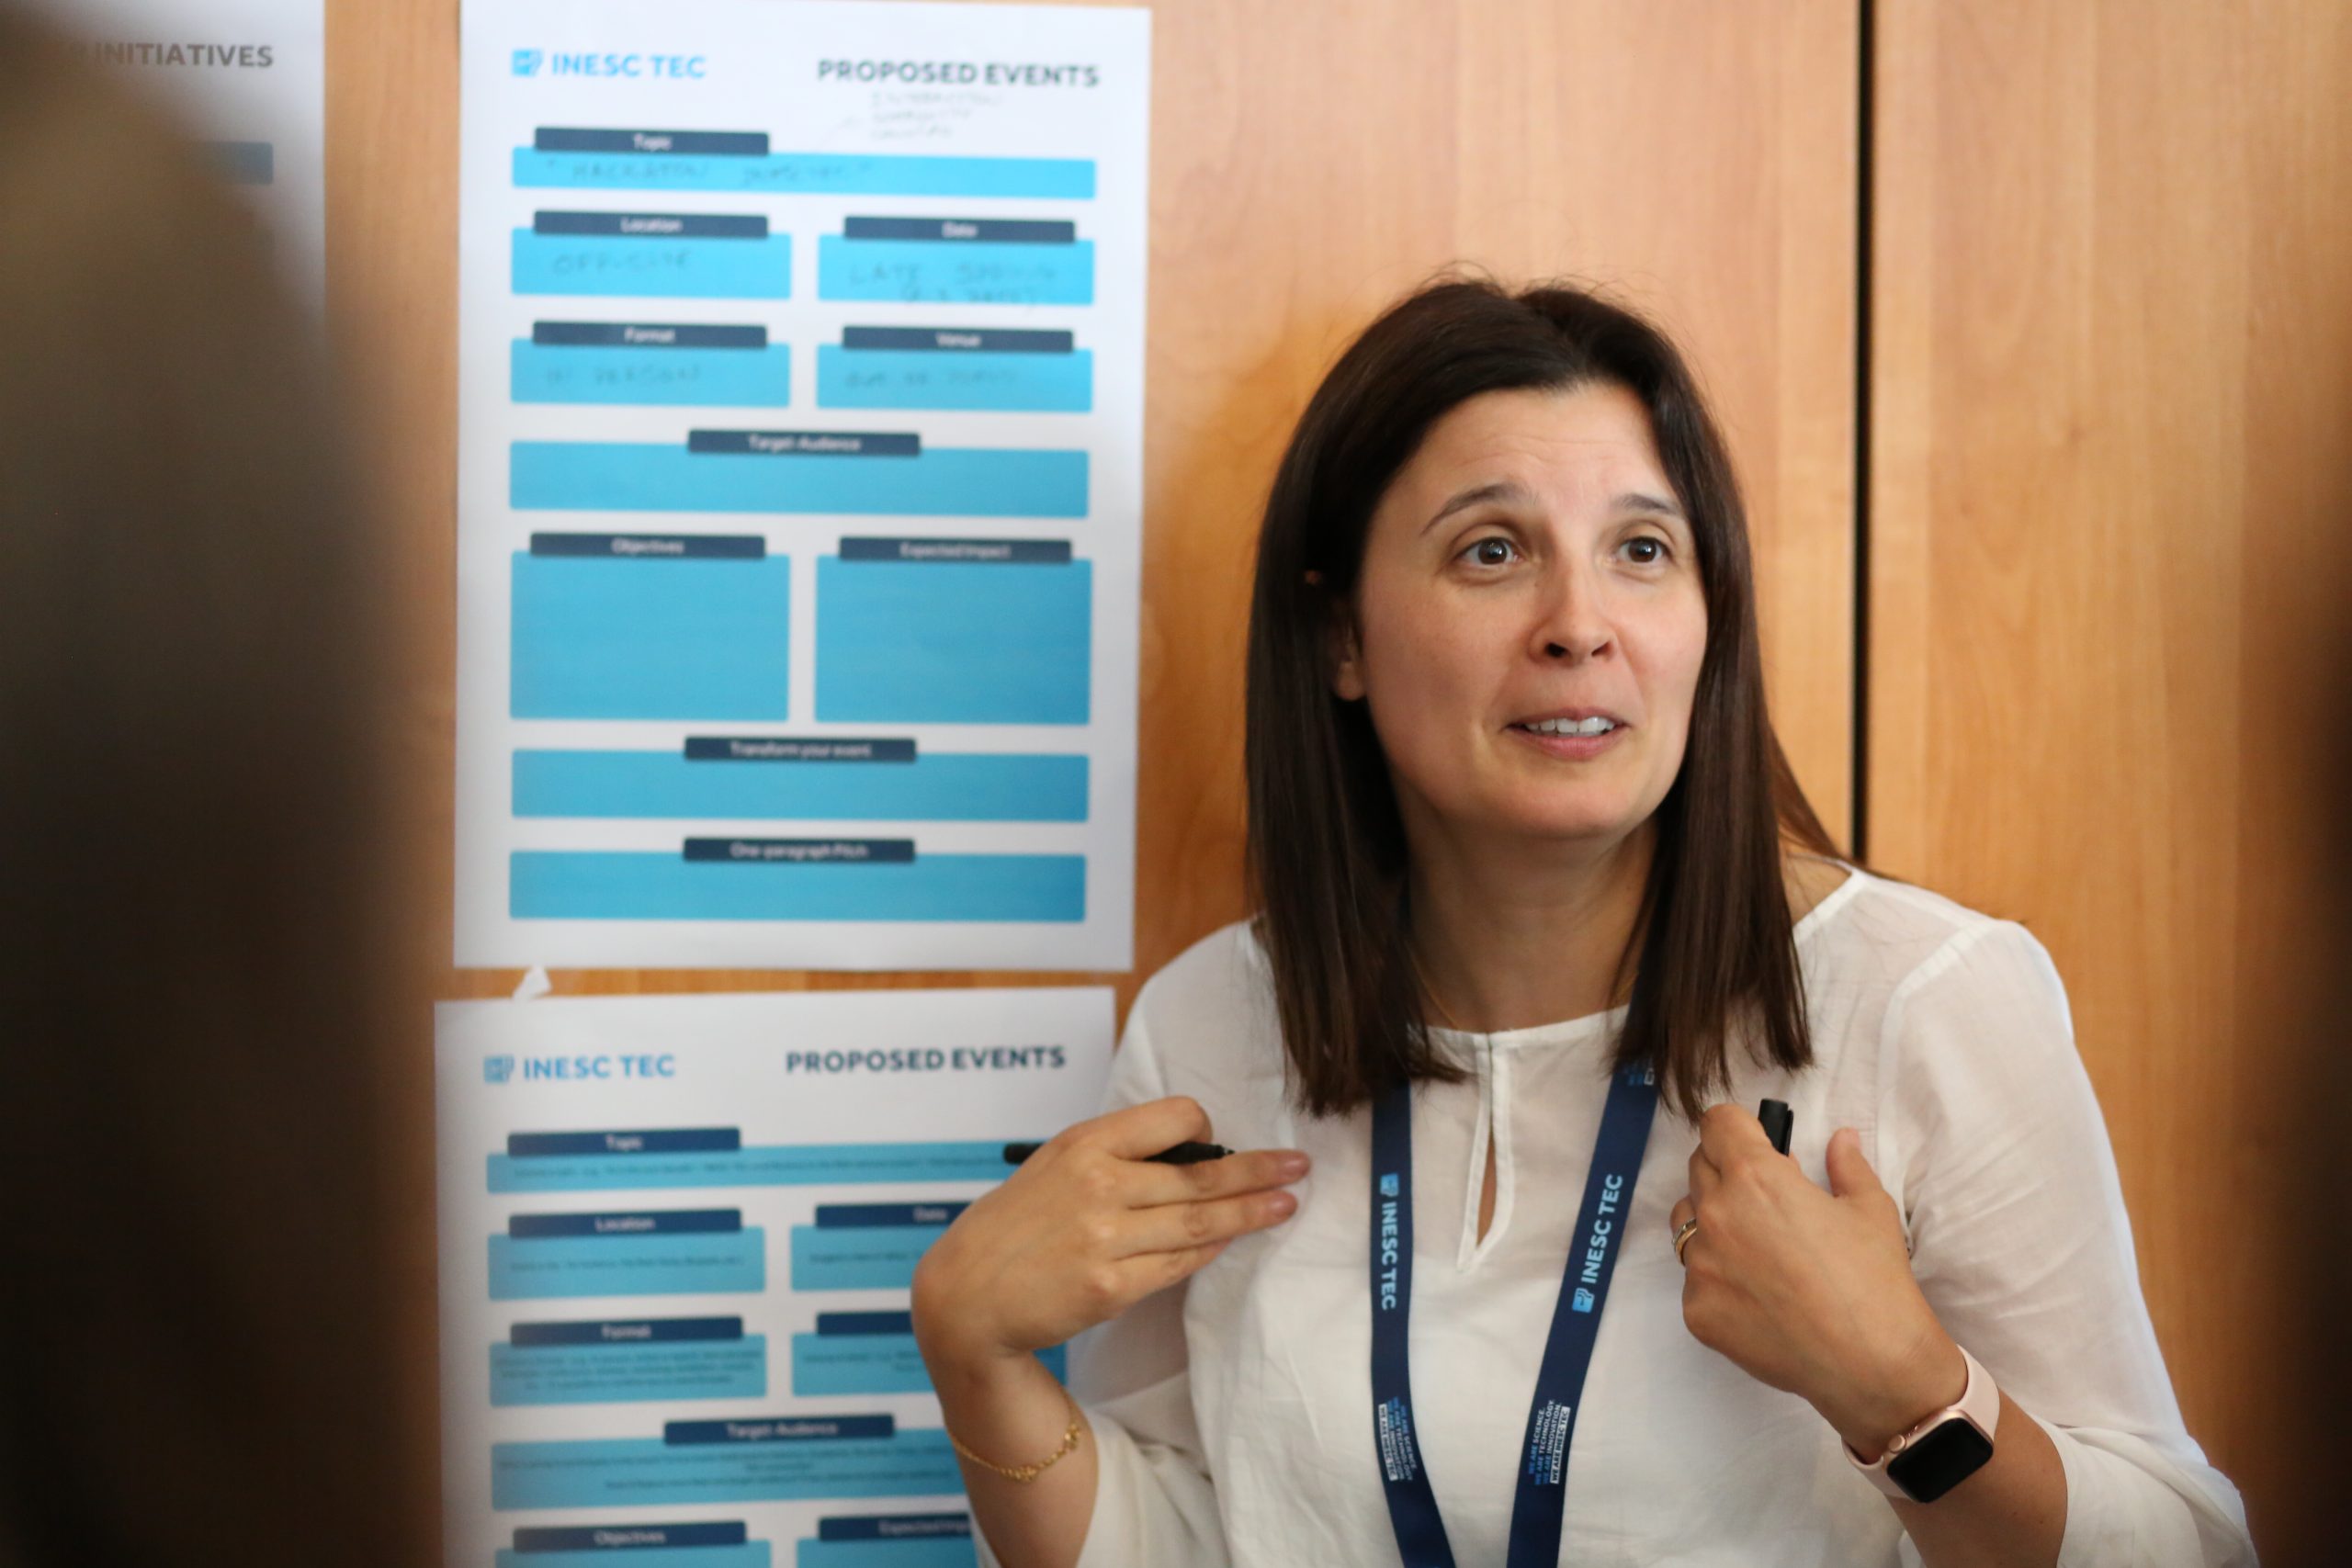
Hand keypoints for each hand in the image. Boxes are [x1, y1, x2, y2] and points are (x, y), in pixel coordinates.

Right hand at [911, 1095, 1309, 1372]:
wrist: (967, 1296)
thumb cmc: (1015, 1225)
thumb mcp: (1054, 1166)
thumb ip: (1113, 1155)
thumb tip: (1190, 1154)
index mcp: (1085, 1144)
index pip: (1174, 1118)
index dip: (1205, 1129)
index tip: (1217, 1144)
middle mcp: (1099, 1185)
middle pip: (1201, 1174)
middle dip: (1258, 1170)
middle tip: (1299, 1165)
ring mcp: (1106, 1239)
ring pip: (1201, 1221)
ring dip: (1252, 1213)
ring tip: (1288, 1203)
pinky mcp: (1111, 1287)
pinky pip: (1179, 1263)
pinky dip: (1211, 1250)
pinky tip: (1233, 1241)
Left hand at [1668, 1107, 1964, 1456]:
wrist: (1871, 1363)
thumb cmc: (1874, 1279)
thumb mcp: (1870, 1209)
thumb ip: (1846, 1165)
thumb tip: (1840, 1138)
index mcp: (1755, 1177)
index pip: (1717, 1125)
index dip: (1737, 1130)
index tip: (1755, 1143)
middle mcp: (1716, 1214)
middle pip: (1699, 1169)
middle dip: (1728, 1171)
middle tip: (1766, 1199)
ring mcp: (1700, 1265)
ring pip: (1687, 1223)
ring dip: (1712, 1222)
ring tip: (1759, 1249)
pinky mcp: (1695, 1310)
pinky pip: (1695, 1279)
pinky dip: (1719, 1279)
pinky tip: (1760, 1298)